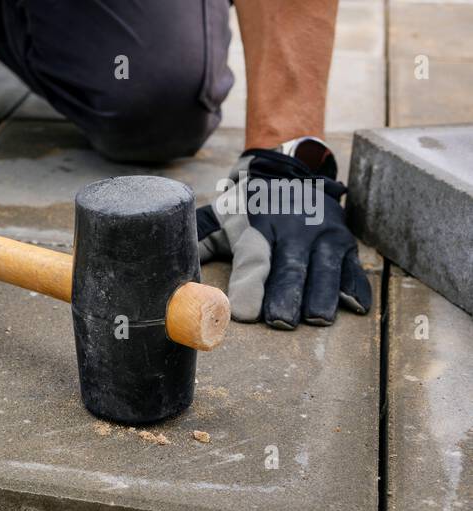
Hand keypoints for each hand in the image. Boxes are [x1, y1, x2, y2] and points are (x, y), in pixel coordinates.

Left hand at [196, 142, 371, 328]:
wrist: (290, 171)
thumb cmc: (248, 206)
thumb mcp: (221, 216)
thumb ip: (199, 241)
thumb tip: (169, 266)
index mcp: (258, 227)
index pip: (253, 259)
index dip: (249, 285)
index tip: (243, 312)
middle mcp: (294, 230)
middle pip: (291, 267)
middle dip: (286, 295)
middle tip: (281, 322)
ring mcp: (323, 236)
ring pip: (324, 268)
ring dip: (322, 295)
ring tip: (316, 319)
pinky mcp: (345, 244)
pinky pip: (353, 267)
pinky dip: (356, 287)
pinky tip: (355, 306)